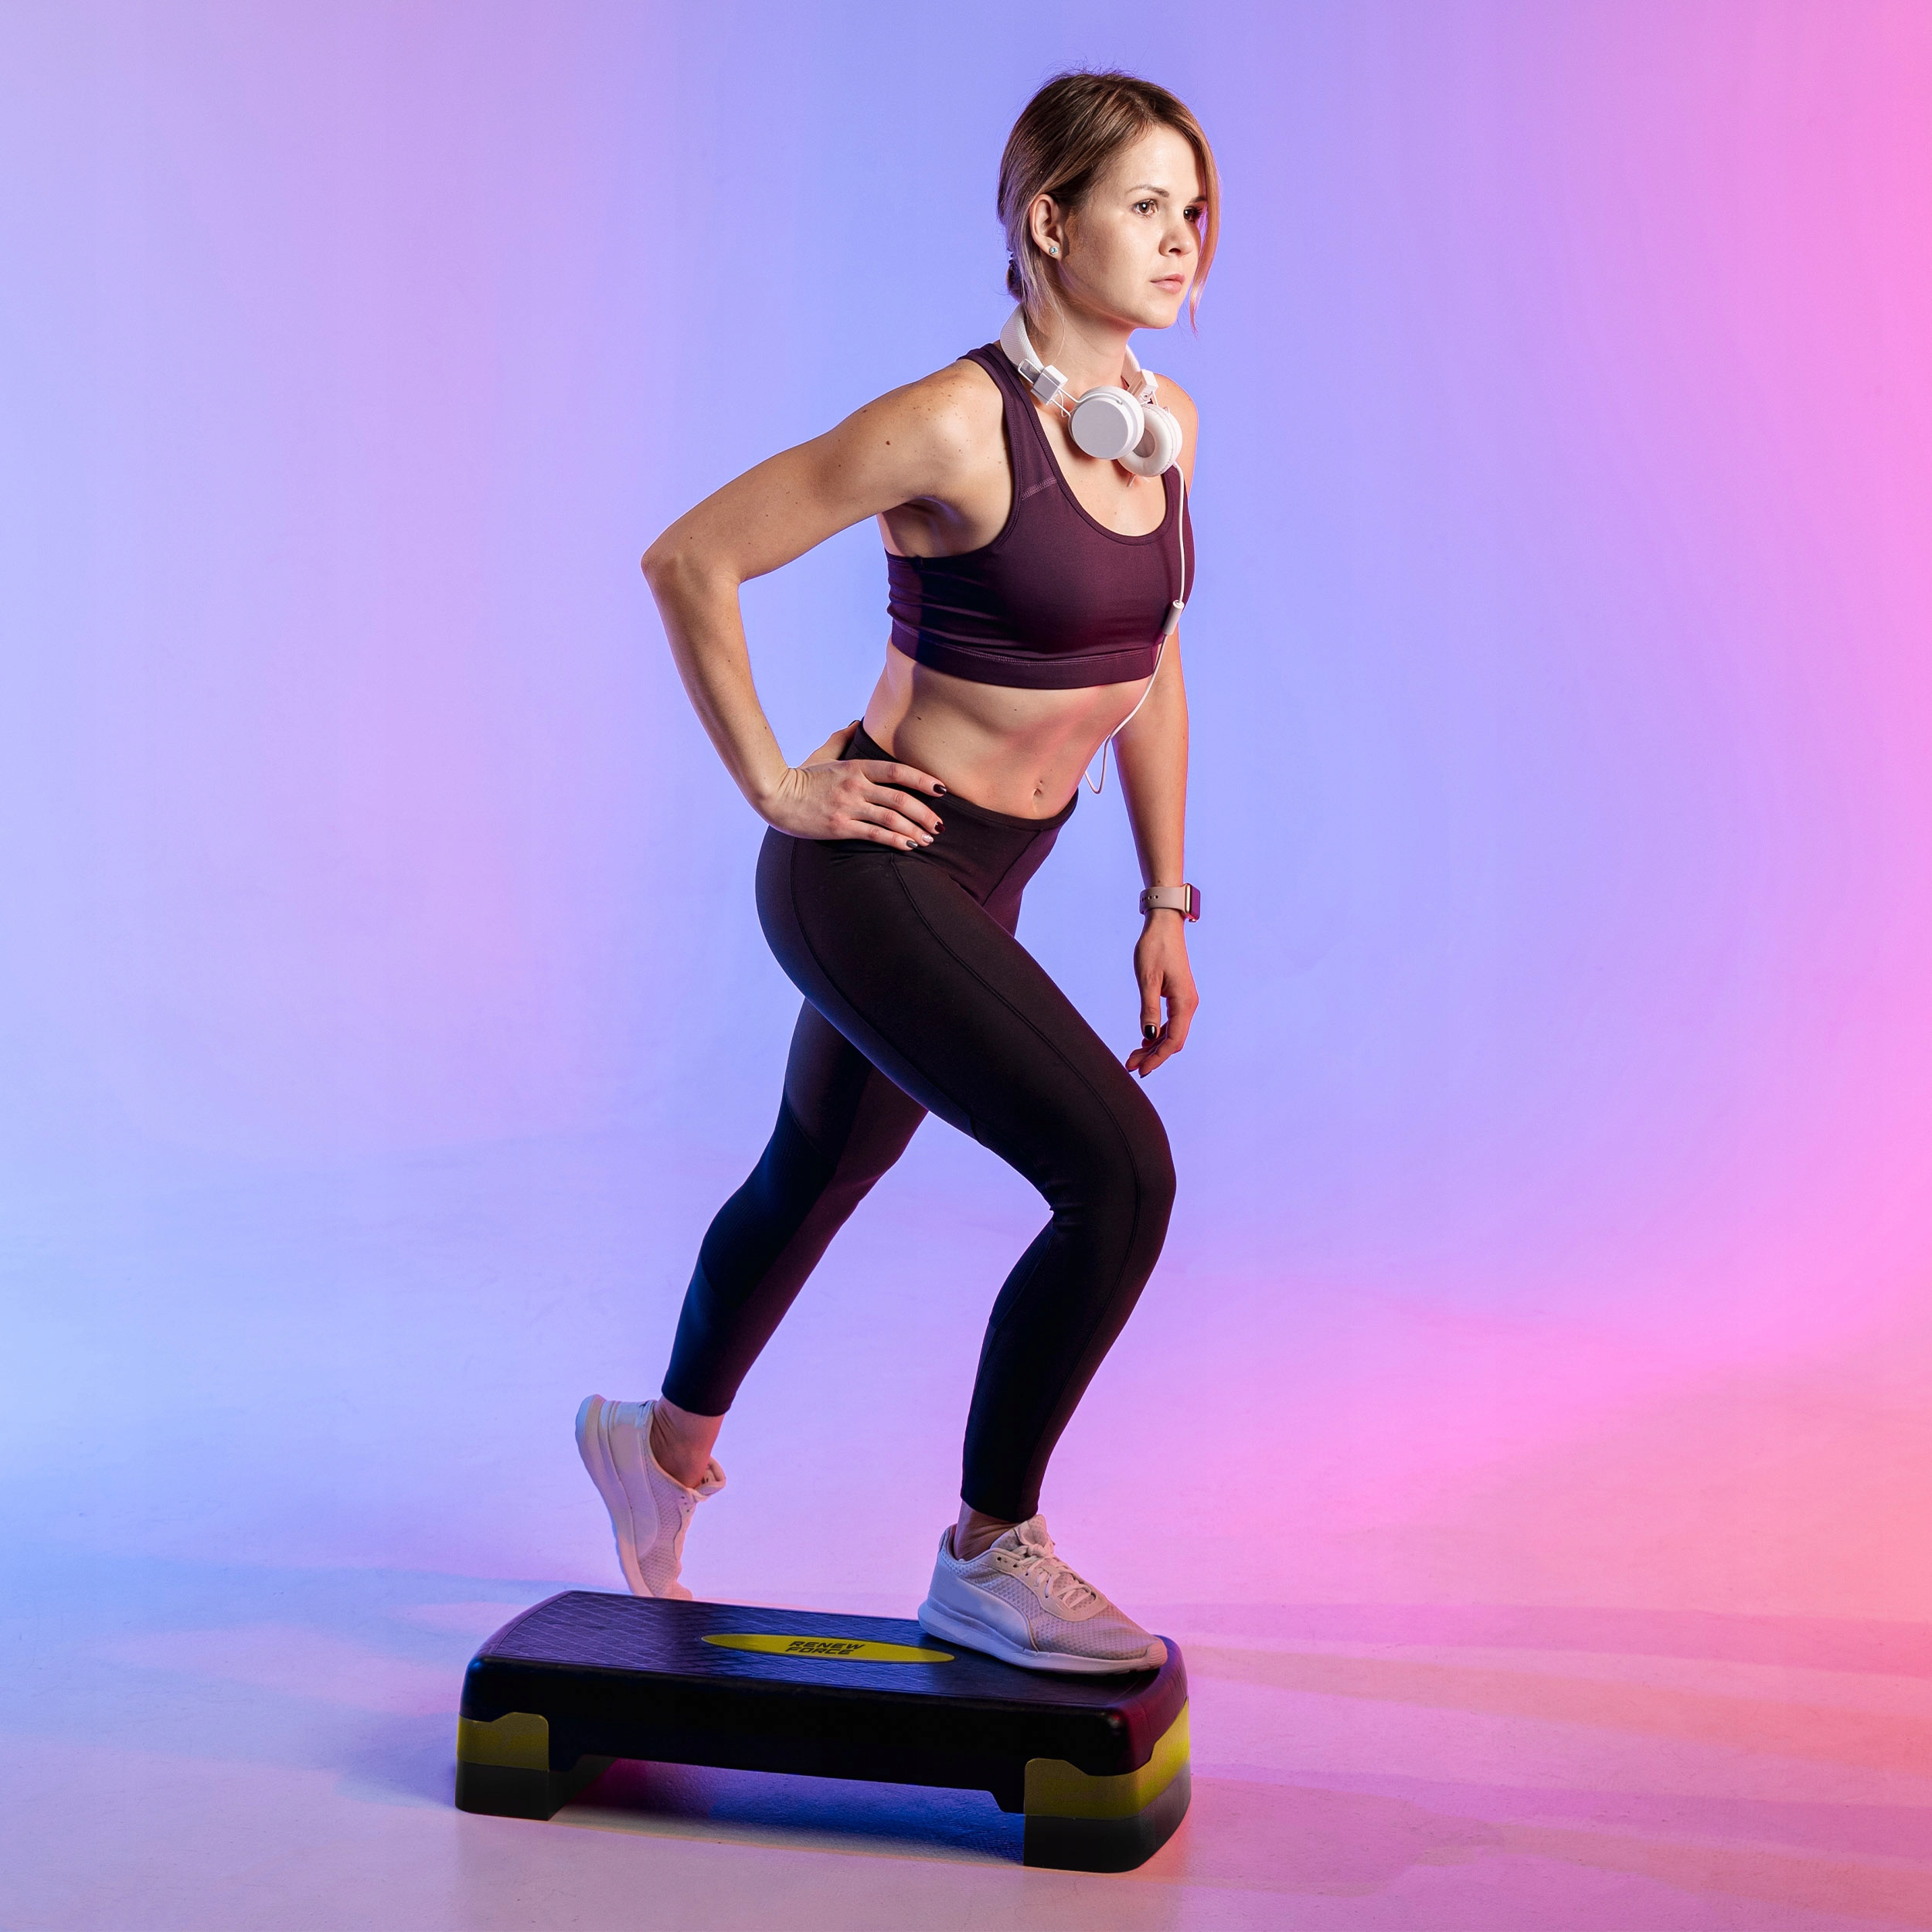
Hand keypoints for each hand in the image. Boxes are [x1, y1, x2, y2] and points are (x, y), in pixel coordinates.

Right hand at [759, 720, 948, 846]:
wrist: (775, 796)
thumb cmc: (801, 775)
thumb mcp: (823, 753)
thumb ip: (843, 738)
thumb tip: (857, 723)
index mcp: (856, 767)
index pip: (898, 771)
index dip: (923, 780)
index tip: (941, 789)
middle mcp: (856, 786)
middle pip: (900, 799)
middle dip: (925, 813)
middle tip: (940, 825)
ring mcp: (849, 807)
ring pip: (891, 819)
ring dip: (914, 830)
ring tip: (929, 839)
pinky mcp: (840, 827)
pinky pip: (875, 835)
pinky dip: (895, 841)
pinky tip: (910, 846)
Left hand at [1125, 914, 1197, 1077]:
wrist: (1164, 926)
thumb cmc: (1155, 948)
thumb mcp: (1147, 979)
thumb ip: (1149, 1009)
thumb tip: (1149, 1037)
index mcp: (1184, 1002)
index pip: (1173, 1041)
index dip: (1157, 1058)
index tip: (1140, 1070)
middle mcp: (1188, 1005)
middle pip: (1173, 1041)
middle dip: (1153, 1056)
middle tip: (1131, 1066)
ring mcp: (1184, 1001)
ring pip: (1171, 1033)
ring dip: (1153, 1047)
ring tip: (1133, 1057)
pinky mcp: (1178, 997)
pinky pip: (1170, 1023)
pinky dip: (1157, 1035)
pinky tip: (1144, 1041)